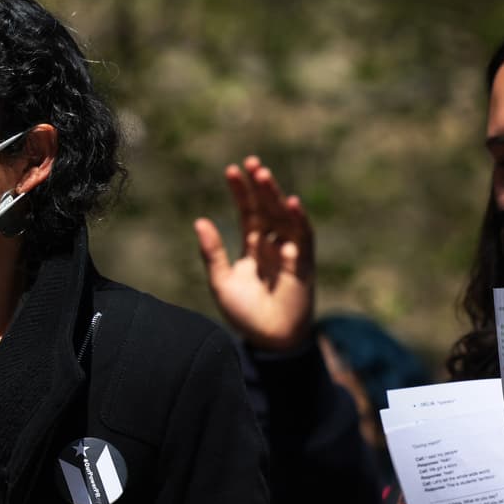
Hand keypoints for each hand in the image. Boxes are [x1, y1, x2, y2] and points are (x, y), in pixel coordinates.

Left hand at [194, 156, 313, 349]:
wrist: (268, 340)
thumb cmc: (245, 314)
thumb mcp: (222, 281)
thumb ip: (212, 252)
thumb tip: (199, 219)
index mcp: (254, 246)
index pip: (249, 212)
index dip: (241, 192)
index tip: (232, 170)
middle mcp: (274, 245)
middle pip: (268, 208)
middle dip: (261, 186)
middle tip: (252, 163)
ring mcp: (291, 252)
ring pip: (285, 217)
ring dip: (276, 195)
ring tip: (264, 175)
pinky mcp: (304, 264)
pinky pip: (304, 238)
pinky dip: (298, 220)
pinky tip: (290, 202)